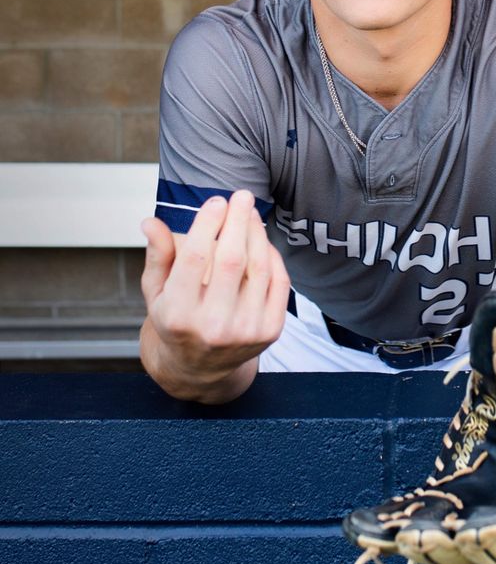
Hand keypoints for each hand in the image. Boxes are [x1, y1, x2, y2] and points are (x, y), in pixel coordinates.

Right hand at [140, 190, 290, 395]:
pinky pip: (278, 282)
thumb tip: (150, 221)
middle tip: (242, 196)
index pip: (196, 258)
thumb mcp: (155, 292)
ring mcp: (244, 331)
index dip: (208, 224)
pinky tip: (261, 241)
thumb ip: (157, 255)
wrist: (200, 367)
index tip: (216, 201)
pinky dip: (272, 256)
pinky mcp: (269, 332)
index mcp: (177, 314)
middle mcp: (212, 326)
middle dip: (238, 221)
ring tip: (250, 213)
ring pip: (259, 268)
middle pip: (232, 259)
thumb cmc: (175, 319)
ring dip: (257, 233)